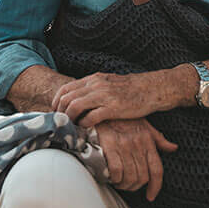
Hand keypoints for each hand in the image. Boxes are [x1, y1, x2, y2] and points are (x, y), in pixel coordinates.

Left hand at [53, 71, 174, 125]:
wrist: (152, 89)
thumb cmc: (131, 89)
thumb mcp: (109, 83)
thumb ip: (94, 88)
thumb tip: (79, 98)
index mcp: (94, 78)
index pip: (66, 89)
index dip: (56, 102)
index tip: (56, 113)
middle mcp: (96, 84)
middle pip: (66, 98)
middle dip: (60, 113)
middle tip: (61, 123)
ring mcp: (104, 95)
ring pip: (75, 106)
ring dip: (69, 119)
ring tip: (71, 127)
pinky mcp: (113, 108)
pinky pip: (91, 117)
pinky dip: (84, 124)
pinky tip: (85, 128)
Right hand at [95, 118, 177, 200]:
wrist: (103, 107)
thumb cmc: (123, 117)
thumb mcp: (145, 125)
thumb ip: (159, 139)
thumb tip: (173, 148)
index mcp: (148, 141)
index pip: (157, 170)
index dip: (155, 186)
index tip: (151, 196)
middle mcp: (138, 144)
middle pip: (142, 177)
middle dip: (135, 187)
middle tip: (127, 186)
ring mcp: (124, 146)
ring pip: (130, 177)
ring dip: (123, 185)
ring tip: (118, 183)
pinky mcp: (110, 146)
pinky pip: (116, 171)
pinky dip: (114, 179)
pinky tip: (110, 177)